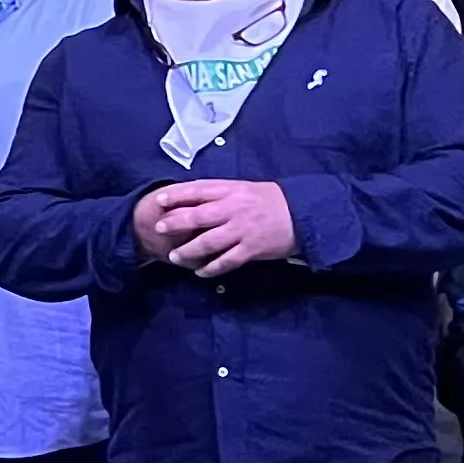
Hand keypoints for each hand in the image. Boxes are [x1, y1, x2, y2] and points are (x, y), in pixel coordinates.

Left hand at [140, 179, 300, 275]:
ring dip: (189, 250)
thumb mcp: (245, 189)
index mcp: (232, 190)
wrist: (305, 214)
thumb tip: (192, 198)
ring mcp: (243, 230)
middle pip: (199, 215)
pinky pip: (227, 260)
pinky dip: (211, 268)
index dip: (176, 195)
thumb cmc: (272, 200)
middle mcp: (235, 209)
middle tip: (159, 228)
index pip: (198, 190)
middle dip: (176, 222)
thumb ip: (220, 194)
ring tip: (174, 256)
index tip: (158, 201)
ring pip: (210, 241)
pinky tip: (200, 273)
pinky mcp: (252, 248)